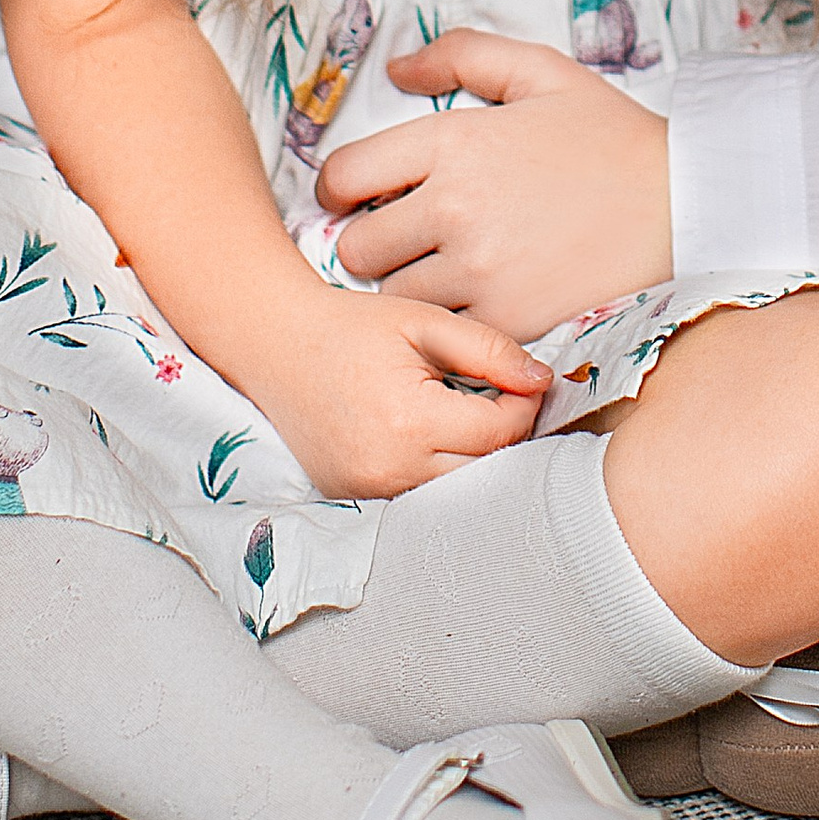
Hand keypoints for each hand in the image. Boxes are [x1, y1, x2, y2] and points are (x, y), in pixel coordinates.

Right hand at [240, 268, 552, 499]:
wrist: (275, 343)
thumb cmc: (351, 325)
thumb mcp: (423, 322)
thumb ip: (488, 349)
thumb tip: (543, 380)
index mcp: (411, 421)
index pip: (500, 432)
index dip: (524, 405)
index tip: (525, 380)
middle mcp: (389, 468)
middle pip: (483, 470)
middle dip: (505, 435)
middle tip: (505, 397)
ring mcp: (367, 491)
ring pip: (453, 490)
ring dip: (474, 458)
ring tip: (472, 415)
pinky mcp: (353, 497)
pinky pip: (415, 495)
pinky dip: (436, 471)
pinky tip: (436, 436)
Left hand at [318, 36, 673, 342]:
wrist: (687, 206)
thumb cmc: (613, 138)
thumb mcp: (541, 72)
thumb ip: (463, 56)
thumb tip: (397, 68)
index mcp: (454, 141)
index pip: (343, 175)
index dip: (343, 189)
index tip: (365, 196)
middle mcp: (454, 206)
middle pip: (356, 248)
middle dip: (376, 243)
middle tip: (413, 238)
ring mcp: (478, 271)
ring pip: (394, 298)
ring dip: (412, 289)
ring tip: (453, 272)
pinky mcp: (506, 321)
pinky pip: (444, 334)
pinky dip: (455, 324)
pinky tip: (483, 302)